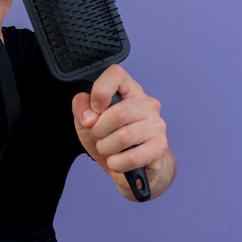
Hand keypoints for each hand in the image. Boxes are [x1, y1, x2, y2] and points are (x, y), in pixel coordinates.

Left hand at [72, 64, 174, 198]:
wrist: (131, 167)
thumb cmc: (110, 138)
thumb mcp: (87, 122)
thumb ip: (81, 109)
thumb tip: (88, 115)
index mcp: (128, 91)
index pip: (116, 74)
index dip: (100, 91)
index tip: (95, 109)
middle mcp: (146, 104)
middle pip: (119, 112)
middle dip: (99, 130)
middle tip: (98, 136)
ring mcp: (156, 125)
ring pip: (124, 137)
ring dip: (106, 148)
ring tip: (108, 149)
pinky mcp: (160, 147)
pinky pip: (131, 158)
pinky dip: (116, 163)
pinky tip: (116, 161)